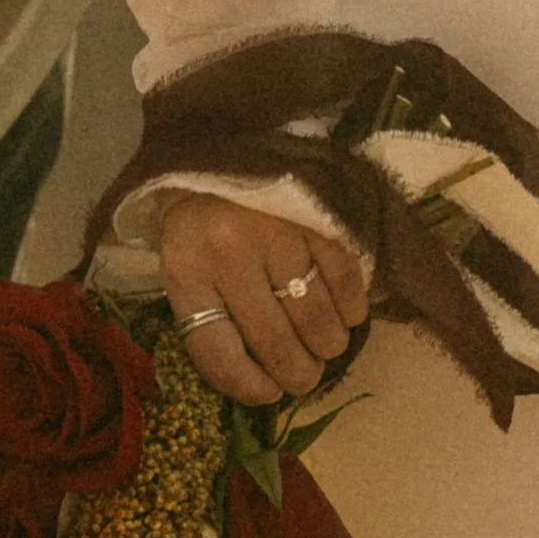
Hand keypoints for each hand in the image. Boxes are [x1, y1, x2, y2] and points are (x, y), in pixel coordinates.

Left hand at [161, 194, 369, 408]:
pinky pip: (345, 280)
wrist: (226, 143)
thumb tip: (260, 382)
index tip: (269, 394)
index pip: (218, 353)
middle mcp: (229, 254)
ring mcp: (276, 233)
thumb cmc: (204, 219)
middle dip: (298, 374)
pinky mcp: (316, 215)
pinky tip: (347, 313)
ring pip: (315, 319)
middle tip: (306, 378)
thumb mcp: (186, 264)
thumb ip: (210, 316)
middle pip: (274, 343)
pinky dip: (352, 307)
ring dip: (328, 345)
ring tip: (327, 346)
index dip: (248, 387)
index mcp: (186, 270)